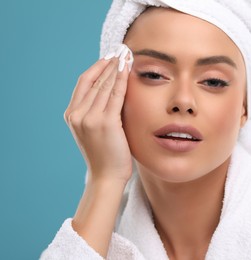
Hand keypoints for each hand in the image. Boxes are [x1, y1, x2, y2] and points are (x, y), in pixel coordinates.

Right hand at [64, 54, 131, 184]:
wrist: (106, 177)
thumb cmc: (105, 155)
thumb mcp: (94, 130)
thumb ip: (97, 111)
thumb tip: (112, 91)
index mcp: (72, 115)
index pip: (84, 83)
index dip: (97, 68)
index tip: (109, 57)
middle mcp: (77, 114)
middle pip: (94, 81)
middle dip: (108, 64)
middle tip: (120, 50)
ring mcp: (89, 118)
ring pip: (104, 85)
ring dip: (116, 68)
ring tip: (126, 55)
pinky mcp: (105, 122)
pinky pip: (115, 95)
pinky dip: (122, 80)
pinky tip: (128, 69)